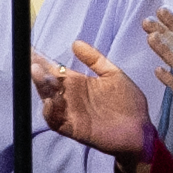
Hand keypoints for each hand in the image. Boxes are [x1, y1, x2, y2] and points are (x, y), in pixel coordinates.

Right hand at [37, 40, 166, 164]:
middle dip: (38, 73)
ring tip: (39, 75)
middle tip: (33, 62)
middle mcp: (71, 97)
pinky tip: (51, 101)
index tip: (31, 50)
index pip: (55, 70)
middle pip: (48, 84)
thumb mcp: (114, 74)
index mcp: (78, 83)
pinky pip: (55, 121)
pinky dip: (50, 112)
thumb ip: (95, 59)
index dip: (43, 61)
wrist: (141, 130)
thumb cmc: (129, 103)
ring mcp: (71, 113)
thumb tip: (75, 43)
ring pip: (48, 100)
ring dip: (42, 89)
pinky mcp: (74, 129)